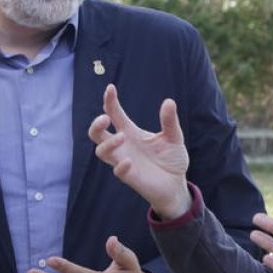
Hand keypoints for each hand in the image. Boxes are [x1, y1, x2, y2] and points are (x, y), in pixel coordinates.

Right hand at [89, 84, 191, 218]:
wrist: (176, 185)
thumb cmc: (172, 159)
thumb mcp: (174, 137)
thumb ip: (169, 121)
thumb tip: (169, 101)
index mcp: (131, 132)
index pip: (115, 114)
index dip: (109, 101)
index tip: (110, 88)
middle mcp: (124, 146)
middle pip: (97, 134)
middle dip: (95, 125)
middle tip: (104, 118)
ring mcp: (124, 161)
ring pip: (101, 152)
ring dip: (108, 143)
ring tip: (121, 137)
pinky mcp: (130, 177)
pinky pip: (118, 171)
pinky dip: (120, 166)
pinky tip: (129, 162)